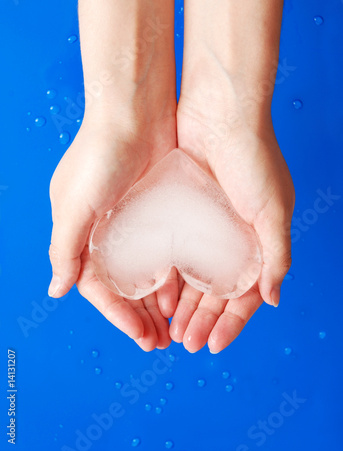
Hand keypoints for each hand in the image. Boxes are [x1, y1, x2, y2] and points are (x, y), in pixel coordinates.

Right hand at [49, 111, 177, 350]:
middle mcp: (103, 229)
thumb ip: (65, 248)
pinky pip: (162, 251)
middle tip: (159, 341)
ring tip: (174, 324)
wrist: (134, 110)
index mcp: (79, 232)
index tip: (140, 337)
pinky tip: (183, 291)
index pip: (97, 286)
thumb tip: (57, 290)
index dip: (117, 315)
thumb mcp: (75, 204)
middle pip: (121, 284)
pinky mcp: (156, 208)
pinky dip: (170, 272)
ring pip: (144, 272)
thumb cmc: (100, 154)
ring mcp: (131, 220)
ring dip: (155, 299)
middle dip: (138, 314)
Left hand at [170, 96, 294, 353]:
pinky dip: (171, 274)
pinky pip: (176, 252)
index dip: (233, 321)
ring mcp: (208, 224)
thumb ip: (276, 255)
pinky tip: (160, 294)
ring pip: (195, 275)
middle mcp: (235, 235)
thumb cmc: (253, 156)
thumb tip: (273, 299)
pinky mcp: (184, 210)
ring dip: (186, 303)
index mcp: (261, 238)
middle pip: (218, 289)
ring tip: (171, 327)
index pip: (248, 291)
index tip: (215, 344)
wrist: (219, 110)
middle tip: (186, 342)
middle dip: (205, 318)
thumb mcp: (273, 209)